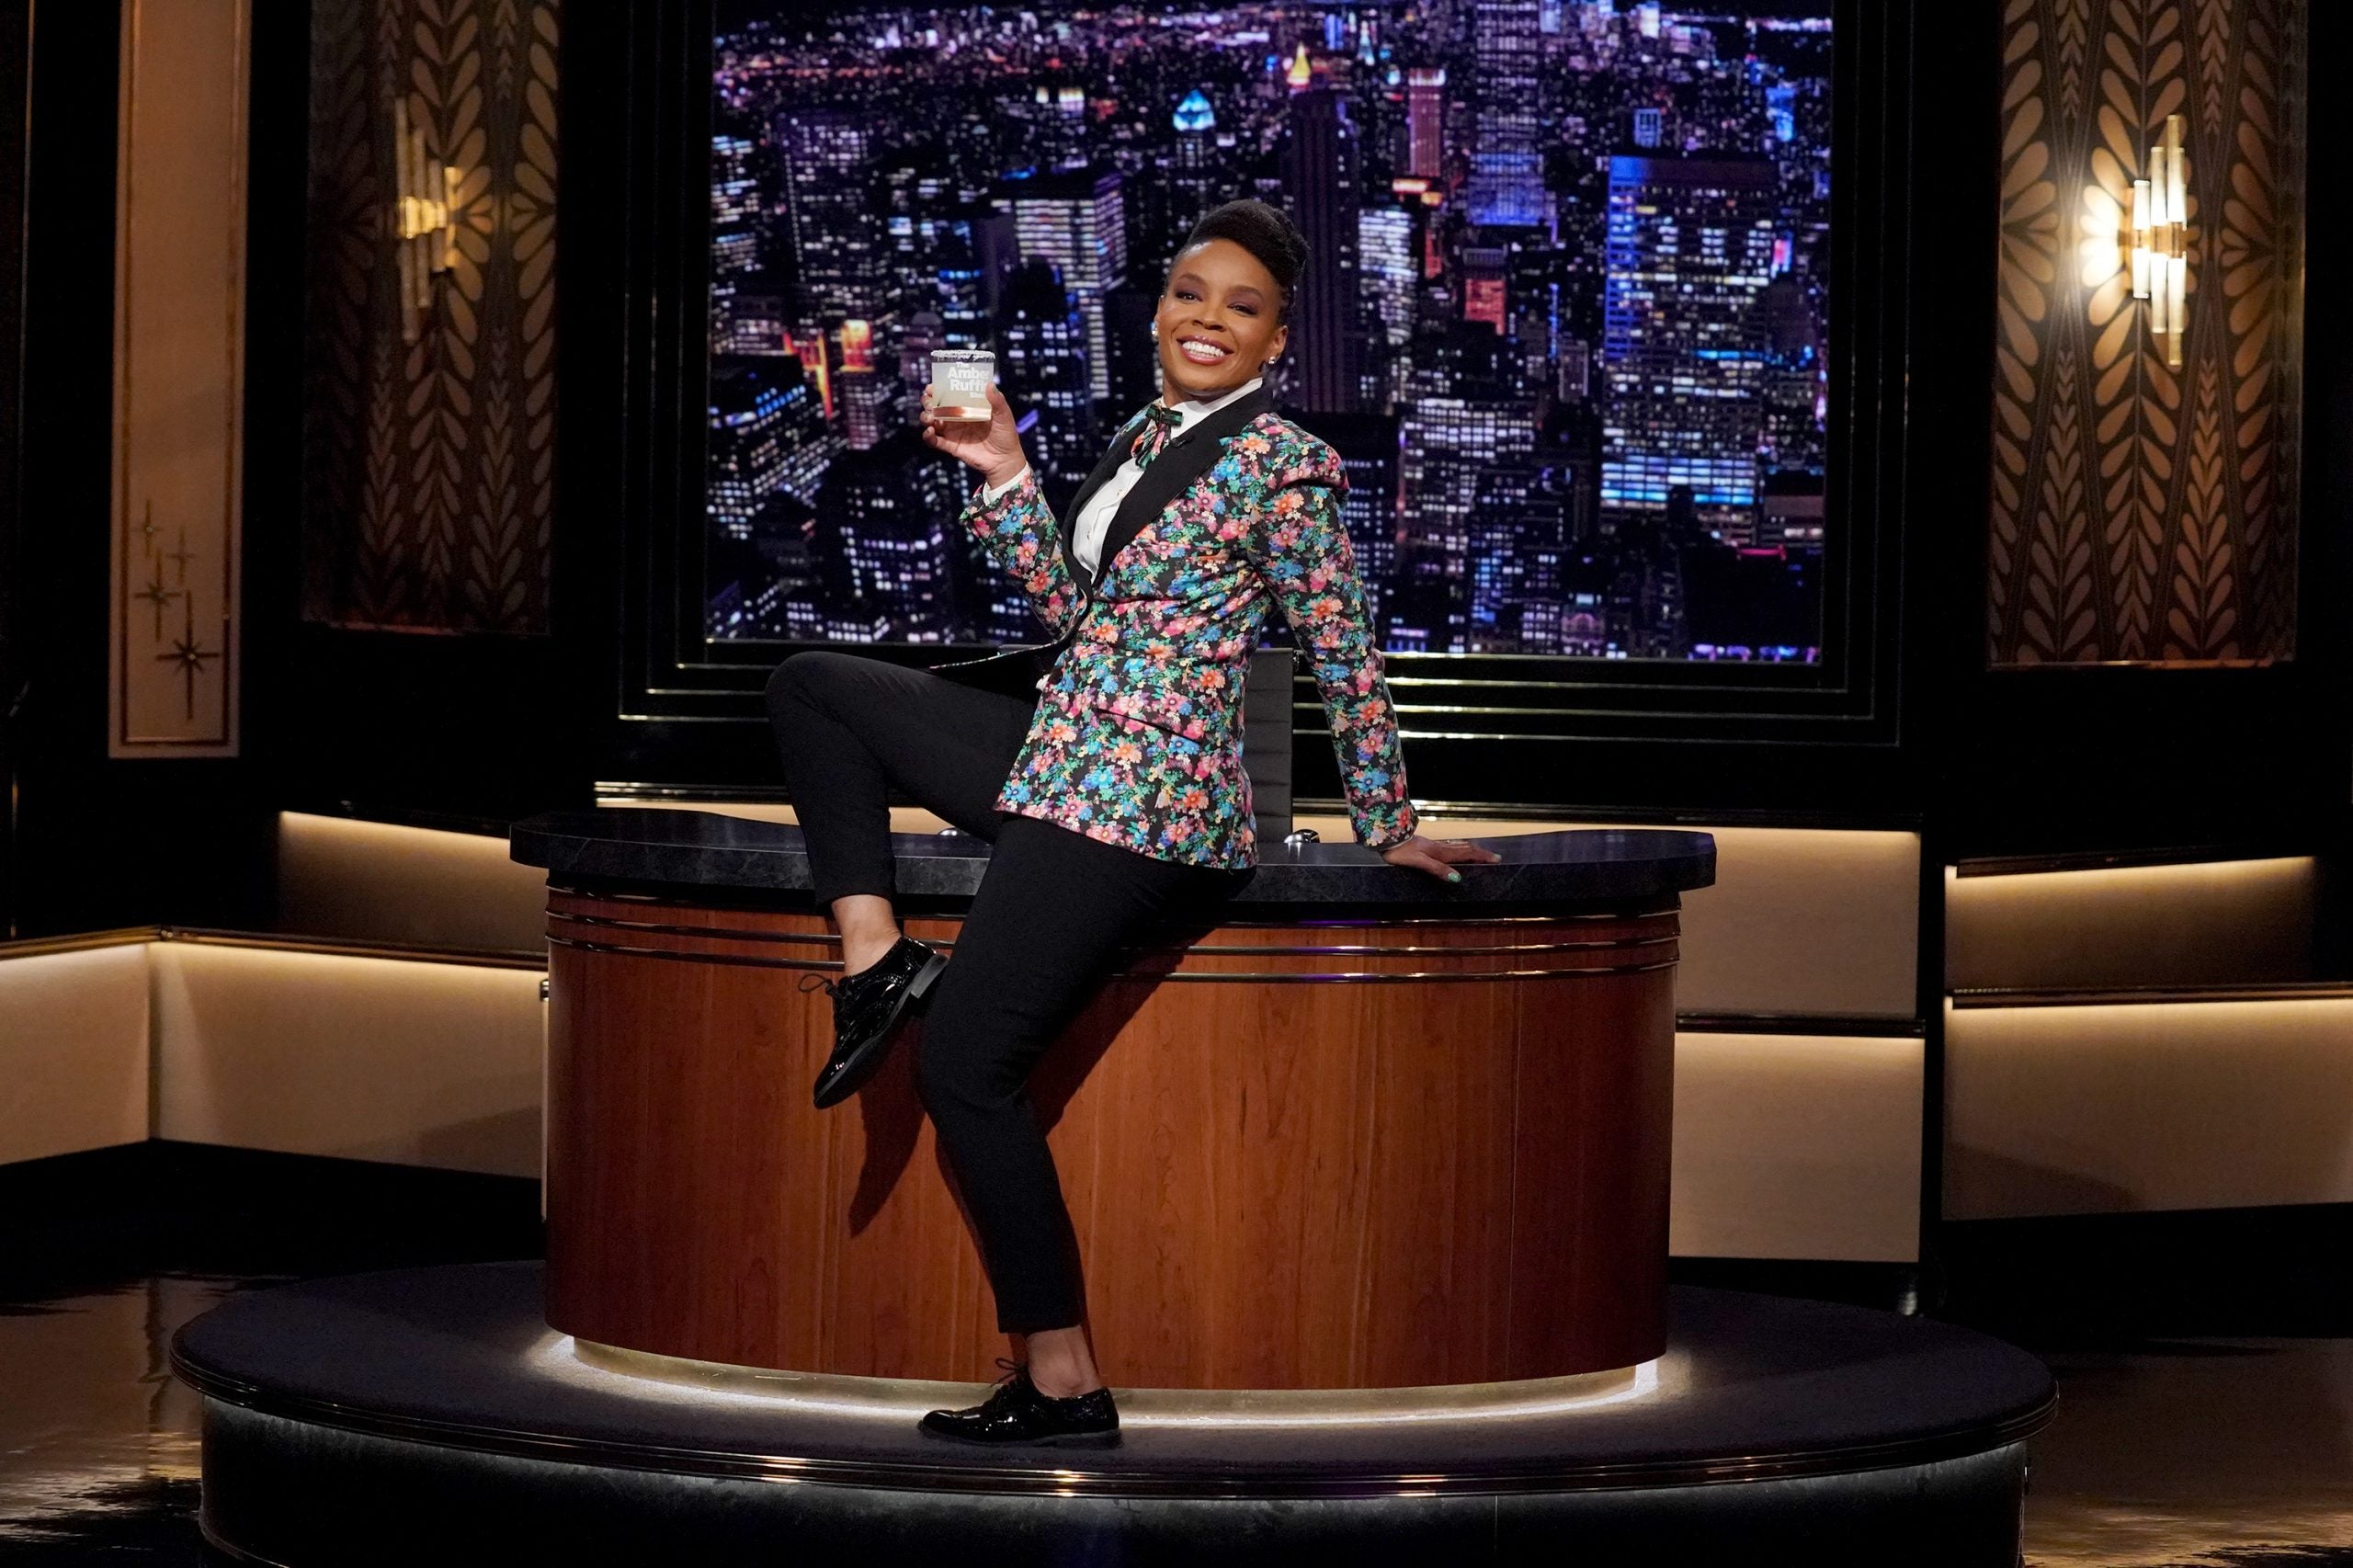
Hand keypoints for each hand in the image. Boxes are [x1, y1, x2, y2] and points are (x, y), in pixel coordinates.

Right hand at [921, 381, 1027, 488]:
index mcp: (968, 407)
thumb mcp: (1004, 415)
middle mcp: (957, 418)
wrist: (1005, 461)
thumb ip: (997, 400)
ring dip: (926, 417)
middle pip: (936, 406)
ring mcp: (953, 432)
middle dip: (928, 402)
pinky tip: (930, 432)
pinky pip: (934, 441)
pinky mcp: (951, 446)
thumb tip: (989, 384)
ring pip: (932, 421)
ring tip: (930, 417)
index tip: (933, 386)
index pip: (949, 394)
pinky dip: (928, 436)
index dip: (938, 389)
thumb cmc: (1006, 436)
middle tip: (930, 402)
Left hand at [1381, 835, 1503, 883]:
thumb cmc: (1400, 852)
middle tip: (1493, 857)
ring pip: (1456, 846)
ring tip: (1479, 853)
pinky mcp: (1426, 845)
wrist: (1388, 839)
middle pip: (1464, 849)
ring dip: (1470, 850)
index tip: (1496, 859)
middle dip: (1480, 853)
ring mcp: (1433, 846)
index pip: (1466, 854)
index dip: (1481, 856)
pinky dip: (1457, 848)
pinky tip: (1454, 850)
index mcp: (1440, 853)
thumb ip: (1437, 869)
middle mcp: (1439, 848)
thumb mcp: (1419, 862)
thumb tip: (1456, 877)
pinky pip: (1447, 846)